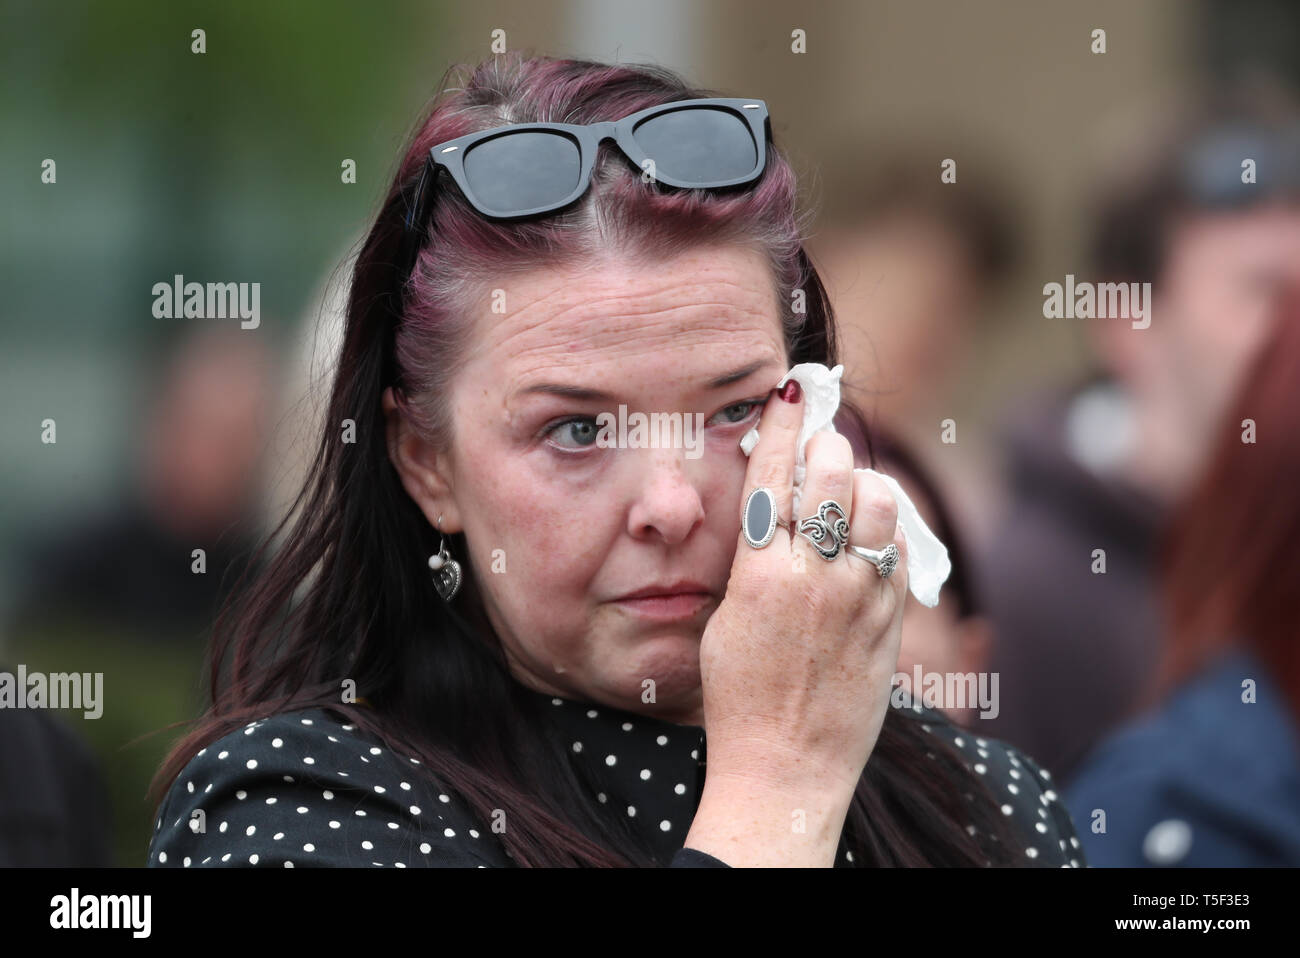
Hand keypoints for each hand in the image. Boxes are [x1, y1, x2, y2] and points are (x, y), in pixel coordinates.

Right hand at [698, 381, 909, 794]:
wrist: (786, 766)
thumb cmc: (740, 698)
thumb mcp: (726, 620)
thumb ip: (755, 561)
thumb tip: (777, 507)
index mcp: (760, 576)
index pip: (773, 476)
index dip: (782, 424)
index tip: (791, 390)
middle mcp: (815, 579)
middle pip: (834, 473)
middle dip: (827, 448)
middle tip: (820, 449)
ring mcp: (860, 599)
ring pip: (879, 502)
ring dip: (864, 483)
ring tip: (848, 493)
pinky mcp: (892, 620)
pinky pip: (900, 549)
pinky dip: (887, 530)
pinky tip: (870, 538)